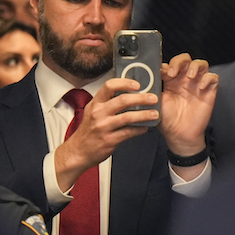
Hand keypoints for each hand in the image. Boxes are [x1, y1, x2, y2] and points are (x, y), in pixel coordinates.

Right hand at [54, 78, 159, 192]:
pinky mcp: (109, 140)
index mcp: (95, 103)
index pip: (109, 86)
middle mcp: (98, 113)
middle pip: (122, 100)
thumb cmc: (88, 130)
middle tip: (153, 98)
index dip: (125, 83)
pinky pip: (128, 133)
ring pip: (128, 117)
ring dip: (144, 114)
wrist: (78, 151)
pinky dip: (139, 129)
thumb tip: (128, 93)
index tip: (138, 84)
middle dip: (141, 98)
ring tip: (155, 114)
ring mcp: (104, 127)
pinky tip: (146, 128)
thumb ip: (107, 102)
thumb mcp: (93, 111)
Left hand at [158, 54, 217, 156]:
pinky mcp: (209, 91)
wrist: (179, 135)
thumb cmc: (167, 120)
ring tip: (189, 76)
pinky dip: (208, 78)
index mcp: (171, 81)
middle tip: (174, 72)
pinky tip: (201, 87)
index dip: (166, 65)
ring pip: (201, 64)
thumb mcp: (156, 102)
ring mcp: (197, 84)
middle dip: (179, 62)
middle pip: (185, 59)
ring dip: (195, 66)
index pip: (170, 64)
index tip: (161, 72)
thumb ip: (152, 89)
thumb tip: (142, 78)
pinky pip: (213, 77)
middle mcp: (184, 80)